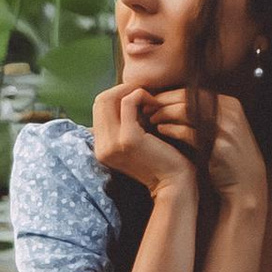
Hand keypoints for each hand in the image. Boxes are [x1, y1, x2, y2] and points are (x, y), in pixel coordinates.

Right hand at [91, 79, 197, 196]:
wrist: (174, 182)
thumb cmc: (160, 160)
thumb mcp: (135, 142)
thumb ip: (124, 125)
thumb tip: (124, 97)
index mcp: (101, 148)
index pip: (98, 109)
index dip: (116, 95)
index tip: (136, 94)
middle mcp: (101, 147)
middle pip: (100, 101)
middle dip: (122, 89)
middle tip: (143, 91)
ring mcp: (112, 144)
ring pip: (109, 99)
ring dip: (131, 90)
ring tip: (150, 98)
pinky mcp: (128, 139)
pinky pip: (127, 102)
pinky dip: (141, 95)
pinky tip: (155, 103)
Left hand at [147, 89, 264, 212]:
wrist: (247, 182)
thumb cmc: (229, 156)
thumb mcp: (223, 128)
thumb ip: (205, 114)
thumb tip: (175, 102)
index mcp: (229, 104)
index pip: (193, 91)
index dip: (170, 94)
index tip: (153, 99)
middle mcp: (229, 112)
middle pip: (188, 98)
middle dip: (164, 101)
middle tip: (146, 107)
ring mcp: (225, 128)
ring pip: (186, 111)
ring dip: (165, 113)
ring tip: (151, 118)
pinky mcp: (218, 146)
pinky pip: (188, 132)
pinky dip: (171, 129)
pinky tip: (161, 131)